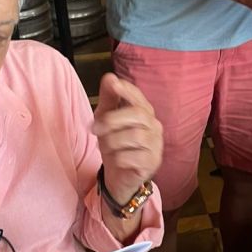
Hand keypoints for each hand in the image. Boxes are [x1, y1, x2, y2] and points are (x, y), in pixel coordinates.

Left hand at [92, 73, 162, 204]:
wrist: (119, 175)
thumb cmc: (115, 143)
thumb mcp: (107, 119)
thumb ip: (109, 99)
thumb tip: (110, 77)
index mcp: (145, 112)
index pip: (139, 97)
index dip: (127, 90)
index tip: (114, 83)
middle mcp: (154, 126)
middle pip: (138, 114)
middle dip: (112, 119)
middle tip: (94, 128)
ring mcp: (156, 144)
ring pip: (134, 136)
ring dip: (112, 141)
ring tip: (104, 146)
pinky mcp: (153, 162)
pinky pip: (132, 157)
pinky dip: (118, 158)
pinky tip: (116, 159)